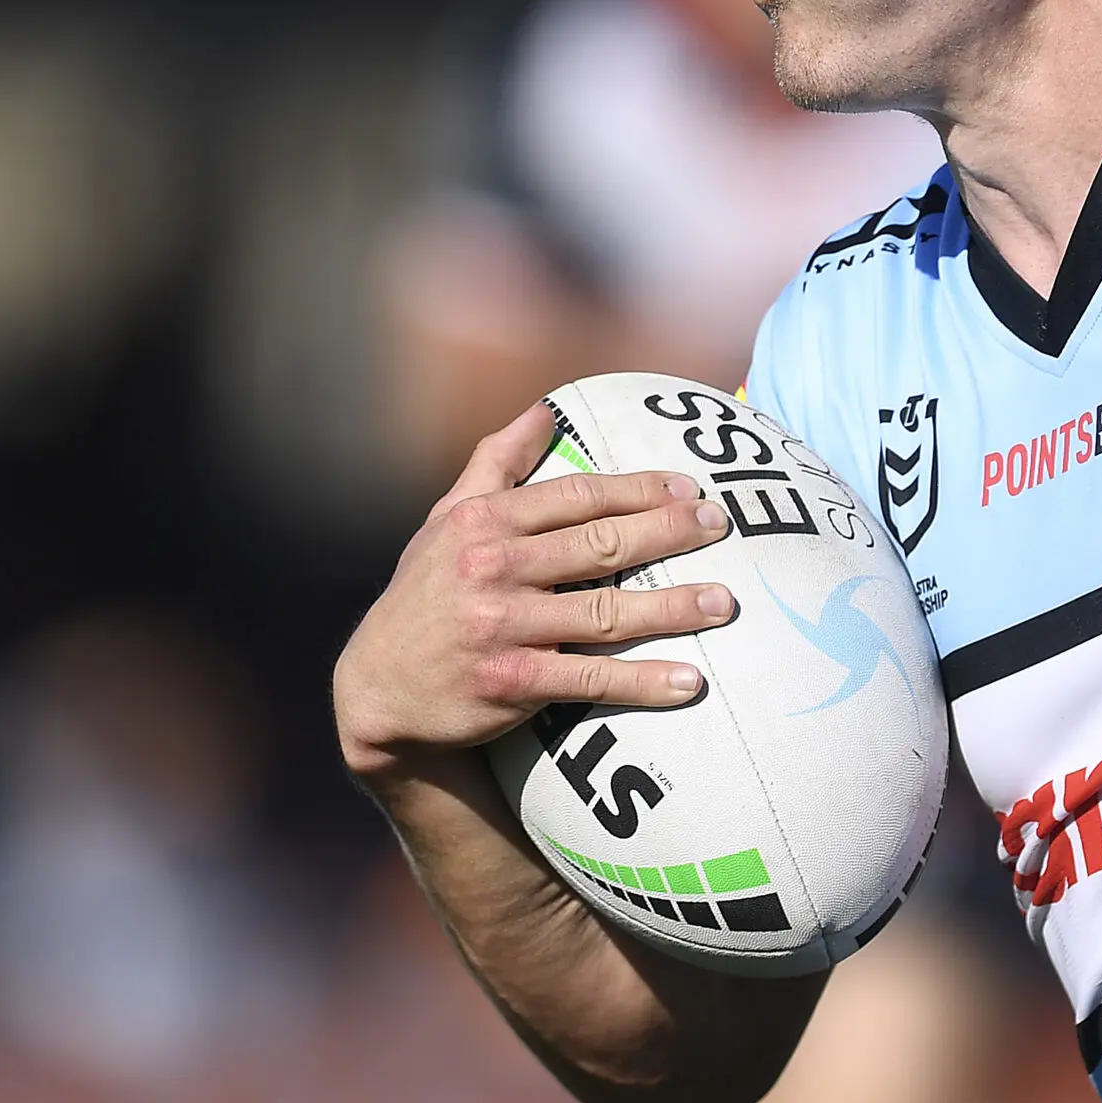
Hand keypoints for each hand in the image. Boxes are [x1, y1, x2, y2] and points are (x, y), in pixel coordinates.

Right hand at [335, 402, 735, 780]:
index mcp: (483, 523)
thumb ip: (496, 463)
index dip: (639, 490)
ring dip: (673, 608)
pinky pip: (592, 679)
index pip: (577, 495)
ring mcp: (503, 628)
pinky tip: (689, 682)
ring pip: (607, 612)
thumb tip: (544, 410)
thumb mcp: (444, 521)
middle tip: (720, 526)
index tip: (688, 489)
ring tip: (723, 603)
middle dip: (668, 533)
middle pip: (601, 545)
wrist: (378, 692)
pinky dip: (644, 681)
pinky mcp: (512, 683)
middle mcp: (492, 569)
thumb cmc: (424, 596)